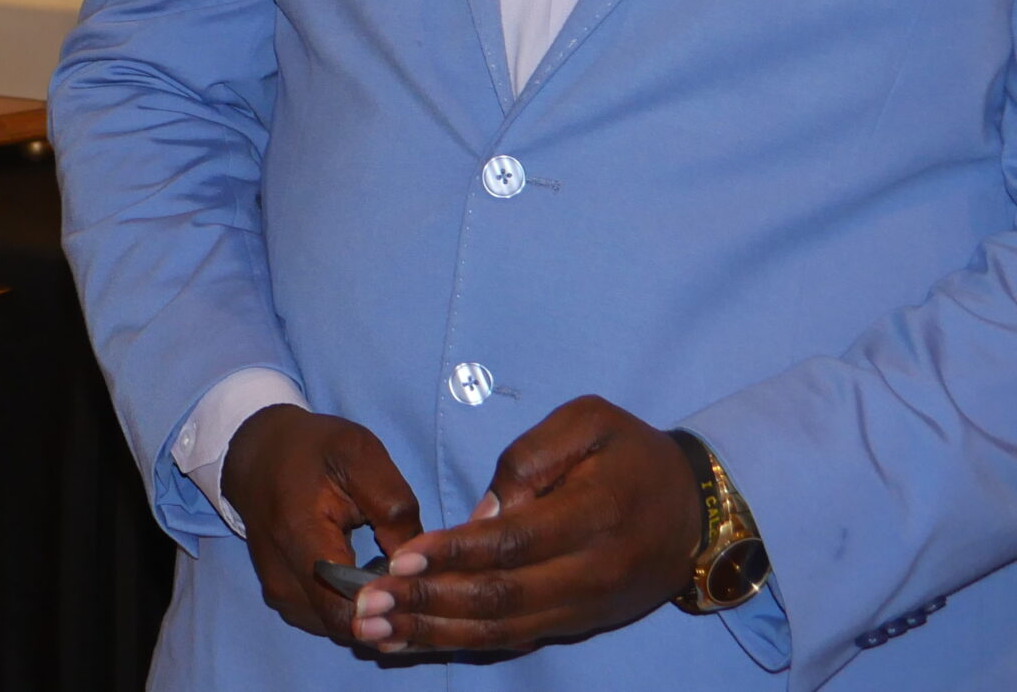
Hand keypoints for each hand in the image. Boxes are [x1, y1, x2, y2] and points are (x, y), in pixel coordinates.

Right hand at [220, 404, 424, 646]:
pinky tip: (374, 586)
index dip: (390, 609)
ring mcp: (279, 594)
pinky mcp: (282, 600)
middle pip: (348, 625)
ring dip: (374, 617)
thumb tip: (417, 564)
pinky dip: (356, 614)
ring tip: (398, 583)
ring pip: (341, 630)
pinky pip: (328, 624)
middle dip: (390, 614)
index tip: (422, 593)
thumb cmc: (313, 450)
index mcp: (299, 534)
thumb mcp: (361, 455)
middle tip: (420, 589)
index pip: (347, 603)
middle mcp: (282, 577)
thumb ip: (393, 507)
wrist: (257, 454)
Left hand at [352, 395, 704, 655]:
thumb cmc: (633, 452)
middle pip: (503, 599)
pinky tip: (414, 642)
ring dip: (436, 635)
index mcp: (597, 514)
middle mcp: (593, 573)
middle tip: (368, 604)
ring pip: (505, 630)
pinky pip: (516, 639)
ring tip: (375, 631)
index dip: (456, 554)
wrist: (697, 510)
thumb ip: (532, 456)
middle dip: (429, 604)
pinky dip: (462, 644)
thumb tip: (482, 510)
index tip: (401, 560)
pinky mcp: (580, 623)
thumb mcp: (590, 421)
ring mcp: (588, 607)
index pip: (516, 544)